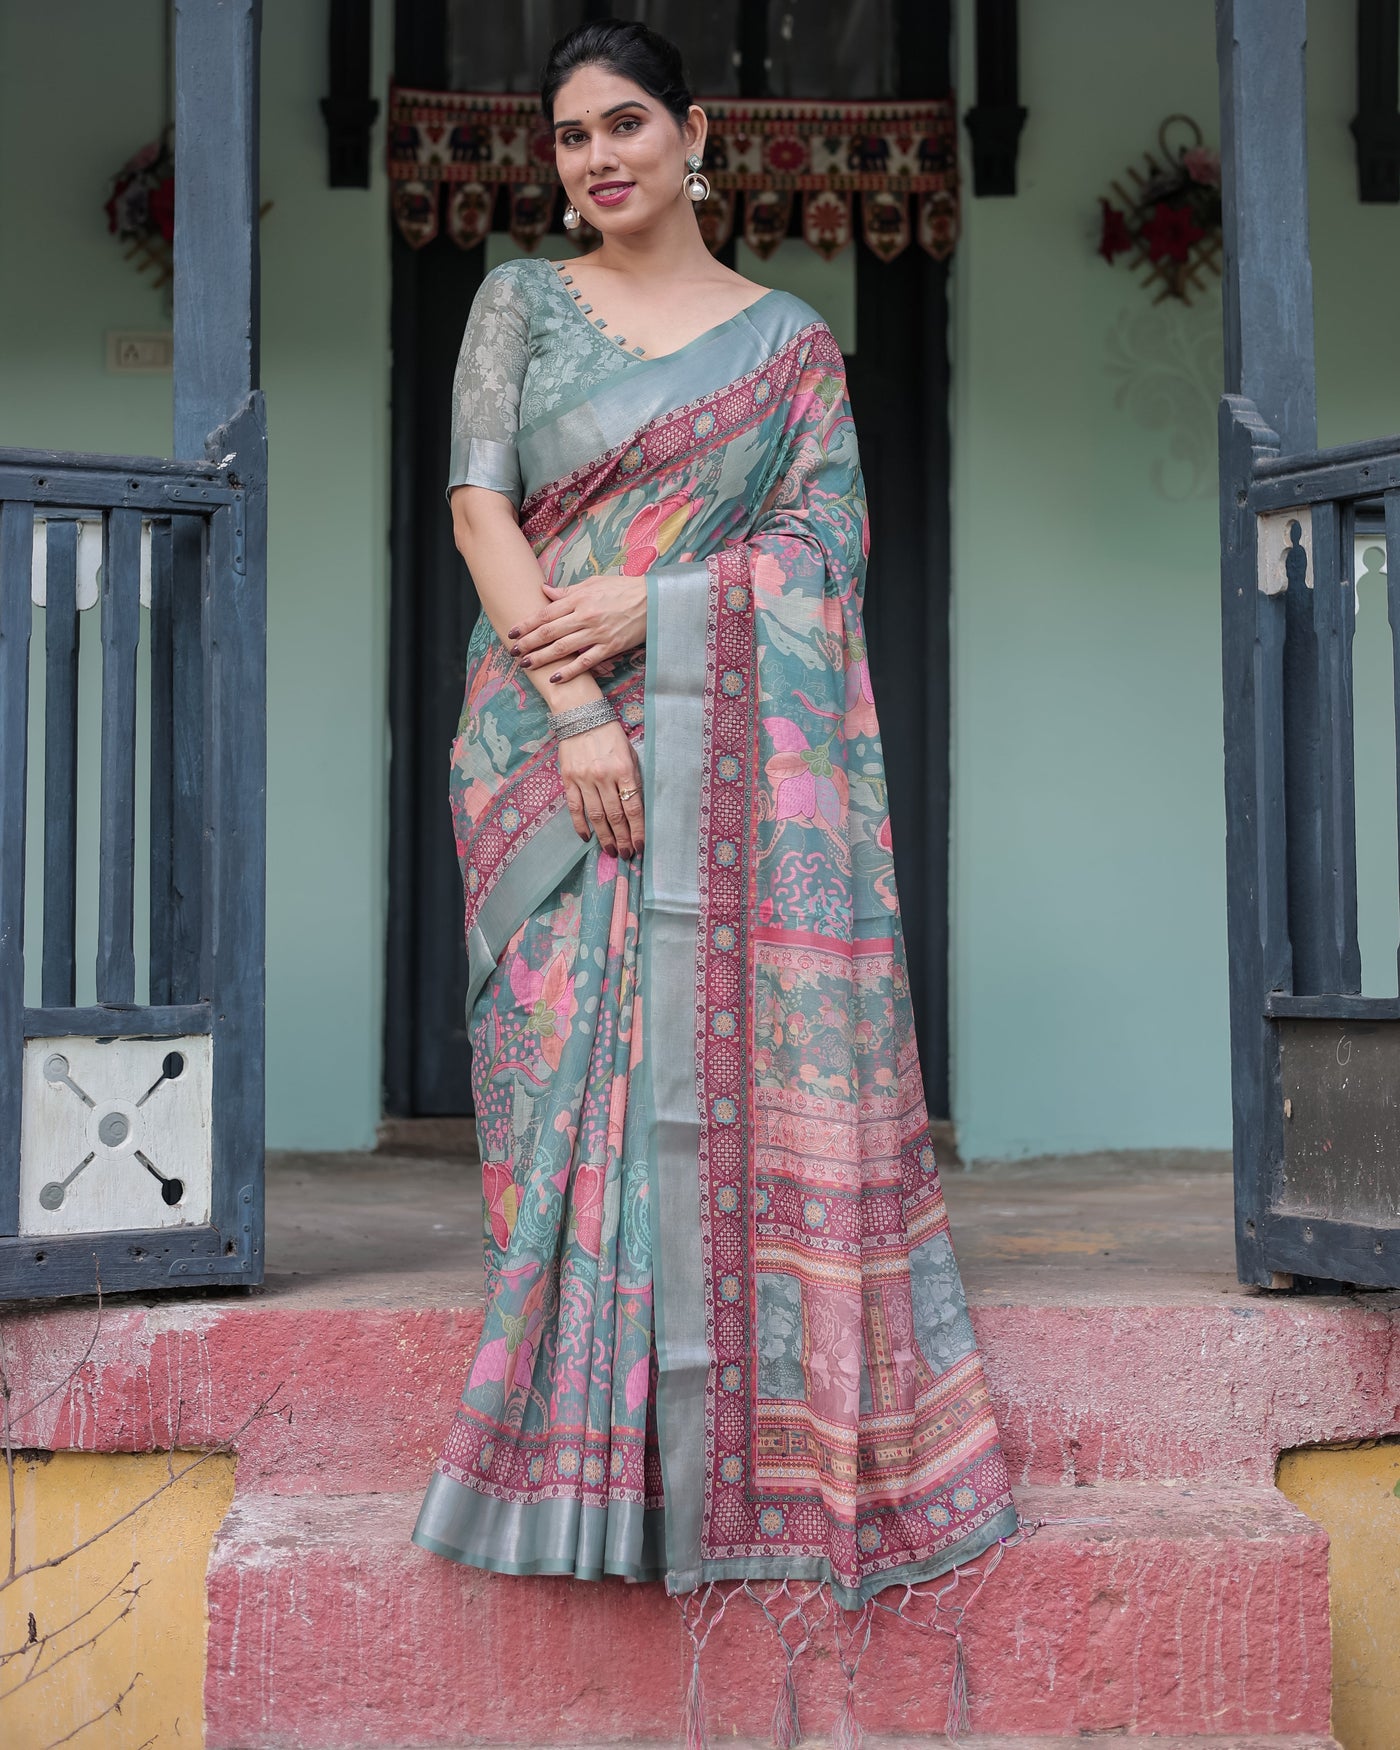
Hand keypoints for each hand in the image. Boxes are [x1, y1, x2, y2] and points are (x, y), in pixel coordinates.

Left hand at [509, 575, 646, 684]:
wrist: (653, 600)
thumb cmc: (623, 589)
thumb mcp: (594, 583)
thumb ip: (567, 591)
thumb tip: (544, 591)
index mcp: (580, 598)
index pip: (546, 613)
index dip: (527, 624)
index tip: (512, 632)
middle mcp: (585, 616)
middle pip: (550, 632)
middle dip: (529, 643)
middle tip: (513, 652)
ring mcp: (597, 633)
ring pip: (563, 648)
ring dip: (542, 658)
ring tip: (526, 665)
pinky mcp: (610, 647)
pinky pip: (586, 662)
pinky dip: (570, 671)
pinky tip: (555, 678)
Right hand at [557, 720, 643, 857]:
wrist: (580, 715)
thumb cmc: (610, 734)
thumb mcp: (630, 752)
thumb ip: (633, 779)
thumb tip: (635, 808)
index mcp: (624, 769)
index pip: (633, 808)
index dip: (637, 830)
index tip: (640, 846)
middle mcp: (604, 776)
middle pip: (615, 816)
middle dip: (622, 839)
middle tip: (626, 855)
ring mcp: (584, 779)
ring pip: (596, 816)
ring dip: (604, 837)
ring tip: (611, 851)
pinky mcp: (568, 779)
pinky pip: (575, 808)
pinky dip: (581, 825)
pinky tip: (587, 838)